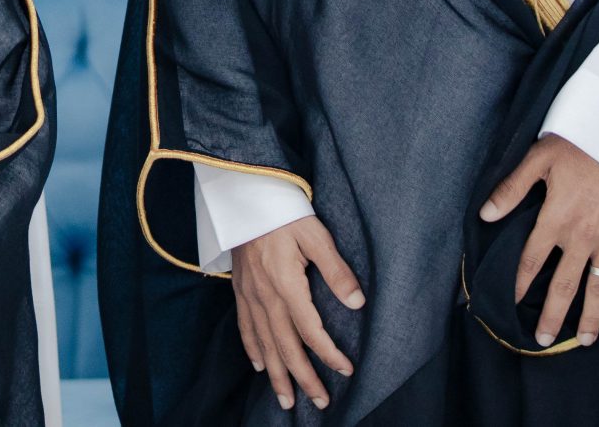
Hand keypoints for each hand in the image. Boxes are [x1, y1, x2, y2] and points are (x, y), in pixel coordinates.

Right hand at [233, 215, 363, 411]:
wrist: (244, 195)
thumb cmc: (283, 212)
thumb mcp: (315, 235)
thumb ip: (336, 270)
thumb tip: (358, 302)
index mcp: (286, 284)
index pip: (310, 331)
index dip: (329, 354)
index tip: (347, 370)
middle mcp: (265, 295)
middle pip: (285, 346)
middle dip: (303, 378)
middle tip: (320, 402)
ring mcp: (249, 294)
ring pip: (264, 343)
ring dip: (276, 374)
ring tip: (287, 401)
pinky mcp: (240, 288)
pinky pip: (244, 326)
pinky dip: (252, 349)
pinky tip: (259, 365)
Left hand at [481, 133, 598, 347]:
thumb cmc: (574, 146)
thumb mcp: (536, 160)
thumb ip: (510, 190)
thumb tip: (485, 215)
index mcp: (555, 219)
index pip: (533, 261)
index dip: (521, 284)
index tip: (513, 304)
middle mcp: (583, 235)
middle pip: (566, 285)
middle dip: (553, 315)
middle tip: (544, 340)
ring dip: (592, 316)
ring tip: (584, 340)